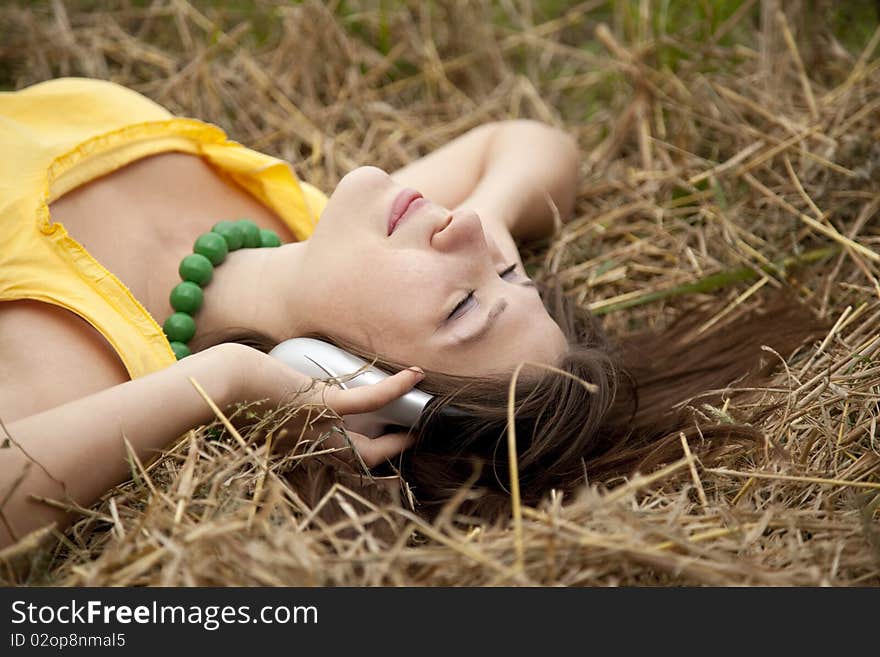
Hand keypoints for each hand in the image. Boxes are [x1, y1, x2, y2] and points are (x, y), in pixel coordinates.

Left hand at [232, 345, 424, 467]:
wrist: (220, 381)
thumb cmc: (235, 387)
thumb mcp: (265, 398)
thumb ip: (284, 401)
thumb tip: (287, 385)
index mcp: (302, 445)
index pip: (345, 460)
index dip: (373, 456)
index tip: (393, 441)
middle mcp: (314, 444)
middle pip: (362, 460)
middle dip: (392, 450)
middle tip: (415, 434)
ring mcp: (319, 427)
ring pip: (369, 446)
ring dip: (399, 423)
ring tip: (421, 400)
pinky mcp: (321, 406)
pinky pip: (366, 403)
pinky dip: (392, 390)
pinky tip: (413, 375)